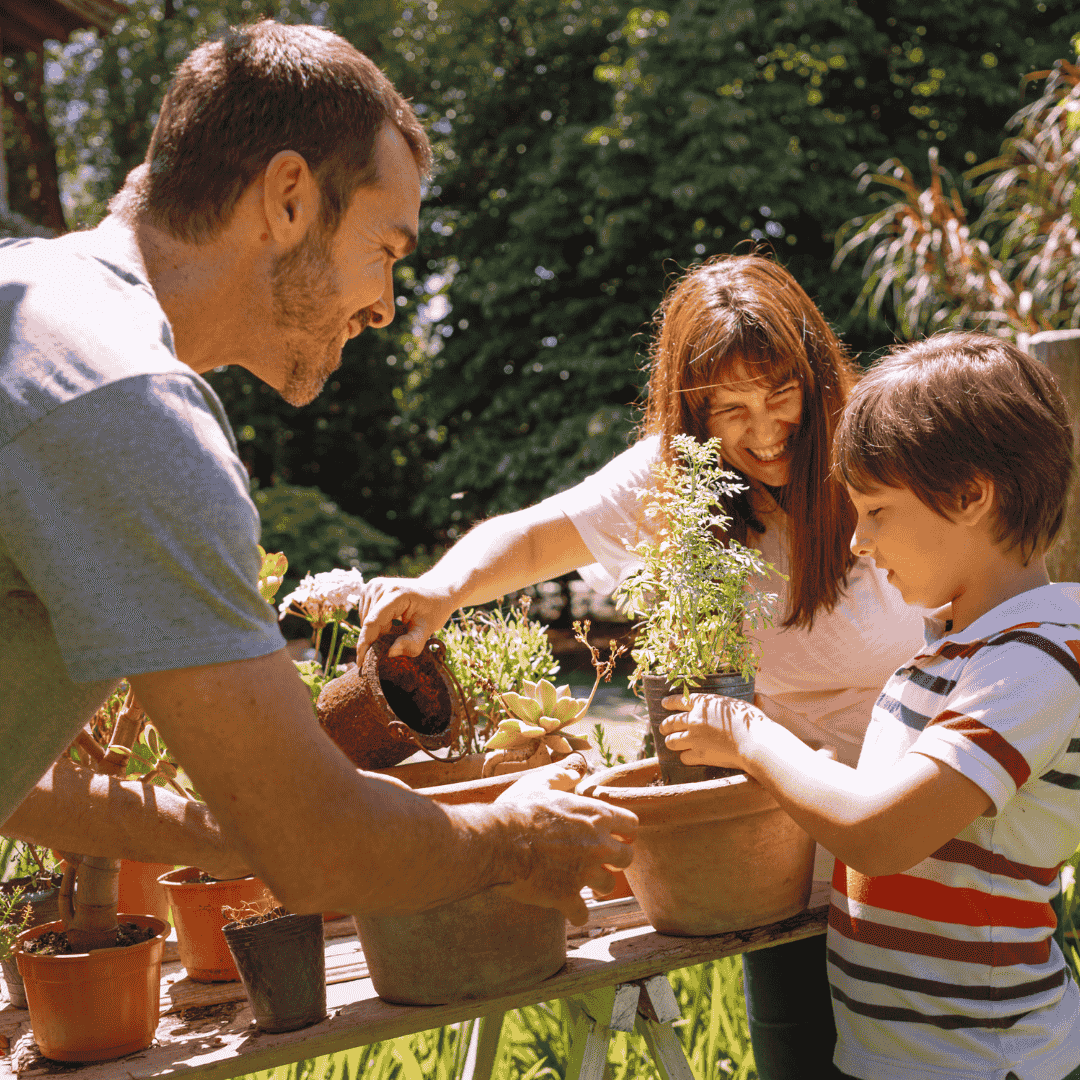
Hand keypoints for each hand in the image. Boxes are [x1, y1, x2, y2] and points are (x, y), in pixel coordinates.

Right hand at [354, 577, 456, 662]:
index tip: (360, 663)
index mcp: (397, 593)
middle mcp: (381, 586)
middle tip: (395, 643)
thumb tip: (390, 652)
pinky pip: (366, 615)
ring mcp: (374, 585)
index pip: (373, 621)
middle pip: (368, 623)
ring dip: (377, 631)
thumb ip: (412, 643)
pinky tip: (392, 622)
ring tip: (397, 628)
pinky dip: (376, 624)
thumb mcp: (428, 629)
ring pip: (365, 620)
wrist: (435, 592)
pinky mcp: (370, 588)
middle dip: (375, 639)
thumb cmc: (433, 611)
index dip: (365, 643)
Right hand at [493, 754, 636, 924]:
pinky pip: (583, 913)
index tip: (613, 834)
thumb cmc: (518, 809)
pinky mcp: (567, 896)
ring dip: (595, 885)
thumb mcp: (540, 783)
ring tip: (581, 881)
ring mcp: (585, 873)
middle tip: (598, 859)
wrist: (498, 841)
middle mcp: (599, 845)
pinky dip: (574, 911)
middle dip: (614, 859)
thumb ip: (562, 777)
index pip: (631, 824)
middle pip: (628, 858)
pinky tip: (565, 905)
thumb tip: (575, 772)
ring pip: (608, 886)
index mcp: (597, 815)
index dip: (622, 830)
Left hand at [659, 693, 769, 769]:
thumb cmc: (750, 721)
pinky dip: (685, 757)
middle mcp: (694, 719)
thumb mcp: (732, 705)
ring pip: (672, 741)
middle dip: (665, 726)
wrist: (754, 742)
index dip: (669, 702)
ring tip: (671, 742)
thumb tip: (716, 708)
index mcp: (702, 703)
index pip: (678, 700)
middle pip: (670, 722)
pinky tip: (688, 756)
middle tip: (663, 728)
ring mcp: (694, 738)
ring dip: (671, 741)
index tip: (663, 704)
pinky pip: (684, 757)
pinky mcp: (699, 755)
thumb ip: (718, 707)